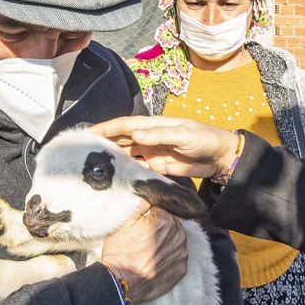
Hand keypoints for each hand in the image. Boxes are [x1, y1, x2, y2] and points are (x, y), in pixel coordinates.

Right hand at [92, 116, 237, 178]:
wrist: (221, 157)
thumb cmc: (205, 139)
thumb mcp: (184, 135)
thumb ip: (160, 135)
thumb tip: (135, 134)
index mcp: (153, 125)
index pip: (125, 125)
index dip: (106, 128)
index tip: (88, 133)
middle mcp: (148, 138)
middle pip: (121, 140)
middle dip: (103, 144)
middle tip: (83, 153)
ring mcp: (151, 153)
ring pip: (126, 155)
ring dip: (112, 159)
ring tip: (93, 167)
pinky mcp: (157, 168)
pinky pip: (137, 169)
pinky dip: (126, 172)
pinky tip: (114, 179)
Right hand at [101, 204, 187, 304]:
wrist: (122, 283)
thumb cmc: (121, 252)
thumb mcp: (124, 221)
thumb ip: (140, 203)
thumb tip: (149, 195)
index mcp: (165, 220)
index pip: (161, 210)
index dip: (150, 216)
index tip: (142, 224)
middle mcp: (178, 235)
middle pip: (171, 224)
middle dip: (160, 228)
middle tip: (143, 238)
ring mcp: (182, 253)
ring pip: (176, 240)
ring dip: (166, 242)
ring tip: (149, 250)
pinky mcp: (182, 269)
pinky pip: (178, 257)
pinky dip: (169, 257)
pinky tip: (156, 261)